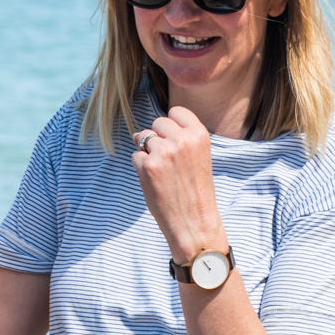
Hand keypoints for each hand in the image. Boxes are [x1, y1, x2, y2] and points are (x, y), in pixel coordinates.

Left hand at [132, 106, 227, 265]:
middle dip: (157, 138)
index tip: (173, 140)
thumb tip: (141, 132)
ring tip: (162, 173)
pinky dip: (140, 168)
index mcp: (199, 134)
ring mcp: (163, 152)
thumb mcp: (198, 158)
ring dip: (147, 153)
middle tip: (167, 161)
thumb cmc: (196, 192)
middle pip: (157, 123)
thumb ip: (179, 139)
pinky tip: (154, 181)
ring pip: (143, 138)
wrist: (194, 222)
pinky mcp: (148, 166)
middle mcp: (181, 139)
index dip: (171, 125)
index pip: (176, 112)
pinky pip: (135, 156)